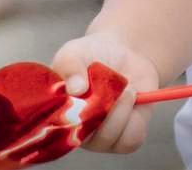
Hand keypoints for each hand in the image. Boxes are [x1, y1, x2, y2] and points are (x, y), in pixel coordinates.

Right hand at [52, 31, 160, 153]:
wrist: (124, 53)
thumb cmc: (92, 55)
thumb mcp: (75, 52)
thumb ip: (69, 65)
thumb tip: (76, 89)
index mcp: (57, 115)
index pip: (56, 132)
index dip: (71, 115)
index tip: (84, 93)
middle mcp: (77, 132)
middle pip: (85, 138)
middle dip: (102, 110)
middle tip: (111, 86)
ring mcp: (100, 138)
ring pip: (109, 140)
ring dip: (120, 111)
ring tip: (127, 89)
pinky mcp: (125, 138)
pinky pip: (130, 140)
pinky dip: (135, 119)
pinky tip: (134, 100)